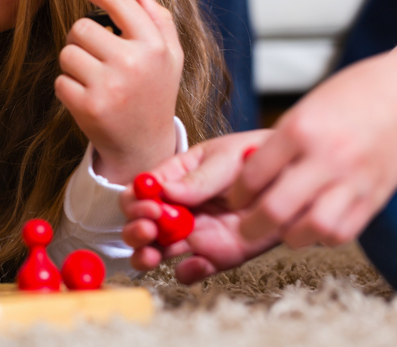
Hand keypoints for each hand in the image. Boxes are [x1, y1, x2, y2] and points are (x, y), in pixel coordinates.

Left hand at [55, 0, 183, 184]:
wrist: (144, 146)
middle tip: (94, 56)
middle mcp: (133, 63)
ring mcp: (110, 86)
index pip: (119, 2)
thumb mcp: (170, 57)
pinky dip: (67, 87)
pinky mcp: (89, 106)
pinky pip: (60, 81)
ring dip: (73, 64)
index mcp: (154, 46)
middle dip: (81, 39)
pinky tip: (87, 97)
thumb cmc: (154, 94)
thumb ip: (160, 21)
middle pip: (82, 27)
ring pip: (67, 53)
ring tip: (92, 78)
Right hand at [121, 130, 279, 282]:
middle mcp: (177, 207)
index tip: (150, 206)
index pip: (140, 189)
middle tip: (150, 229)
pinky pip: (190, 271)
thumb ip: (198, 178)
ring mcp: (194, 233)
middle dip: (135, 229)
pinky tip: (196, 263)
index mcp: (174, 177)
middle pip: (139, 222)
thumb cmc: (257, 157)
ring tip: (154, 255)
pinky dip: (187, 273)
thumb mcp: (226, 159)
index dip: (136, 200)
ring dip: (146, 255)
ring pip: (155, 249)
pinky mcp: (214, 256)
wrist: (294, 180)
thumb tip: (164, 191)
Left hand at [229, 50, 396, 247]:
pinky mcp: (375, 196)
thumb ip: (276, 146)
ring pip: (313, 228)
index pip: (254, 175)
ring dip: (291, 236)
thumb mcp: (300, 111)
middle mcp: (327, 157)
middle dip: (252, 225)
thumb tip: (248, 179)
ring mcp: (354, 179)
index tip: (233, 199)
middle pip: (277, 208)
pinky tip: (313, 226)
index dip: (236, 194)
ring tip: (282, 229)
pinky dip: (322, 236)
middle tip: (244, 228)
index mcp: (300, 130)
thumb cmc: (345, 99)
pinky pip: (343, 232)